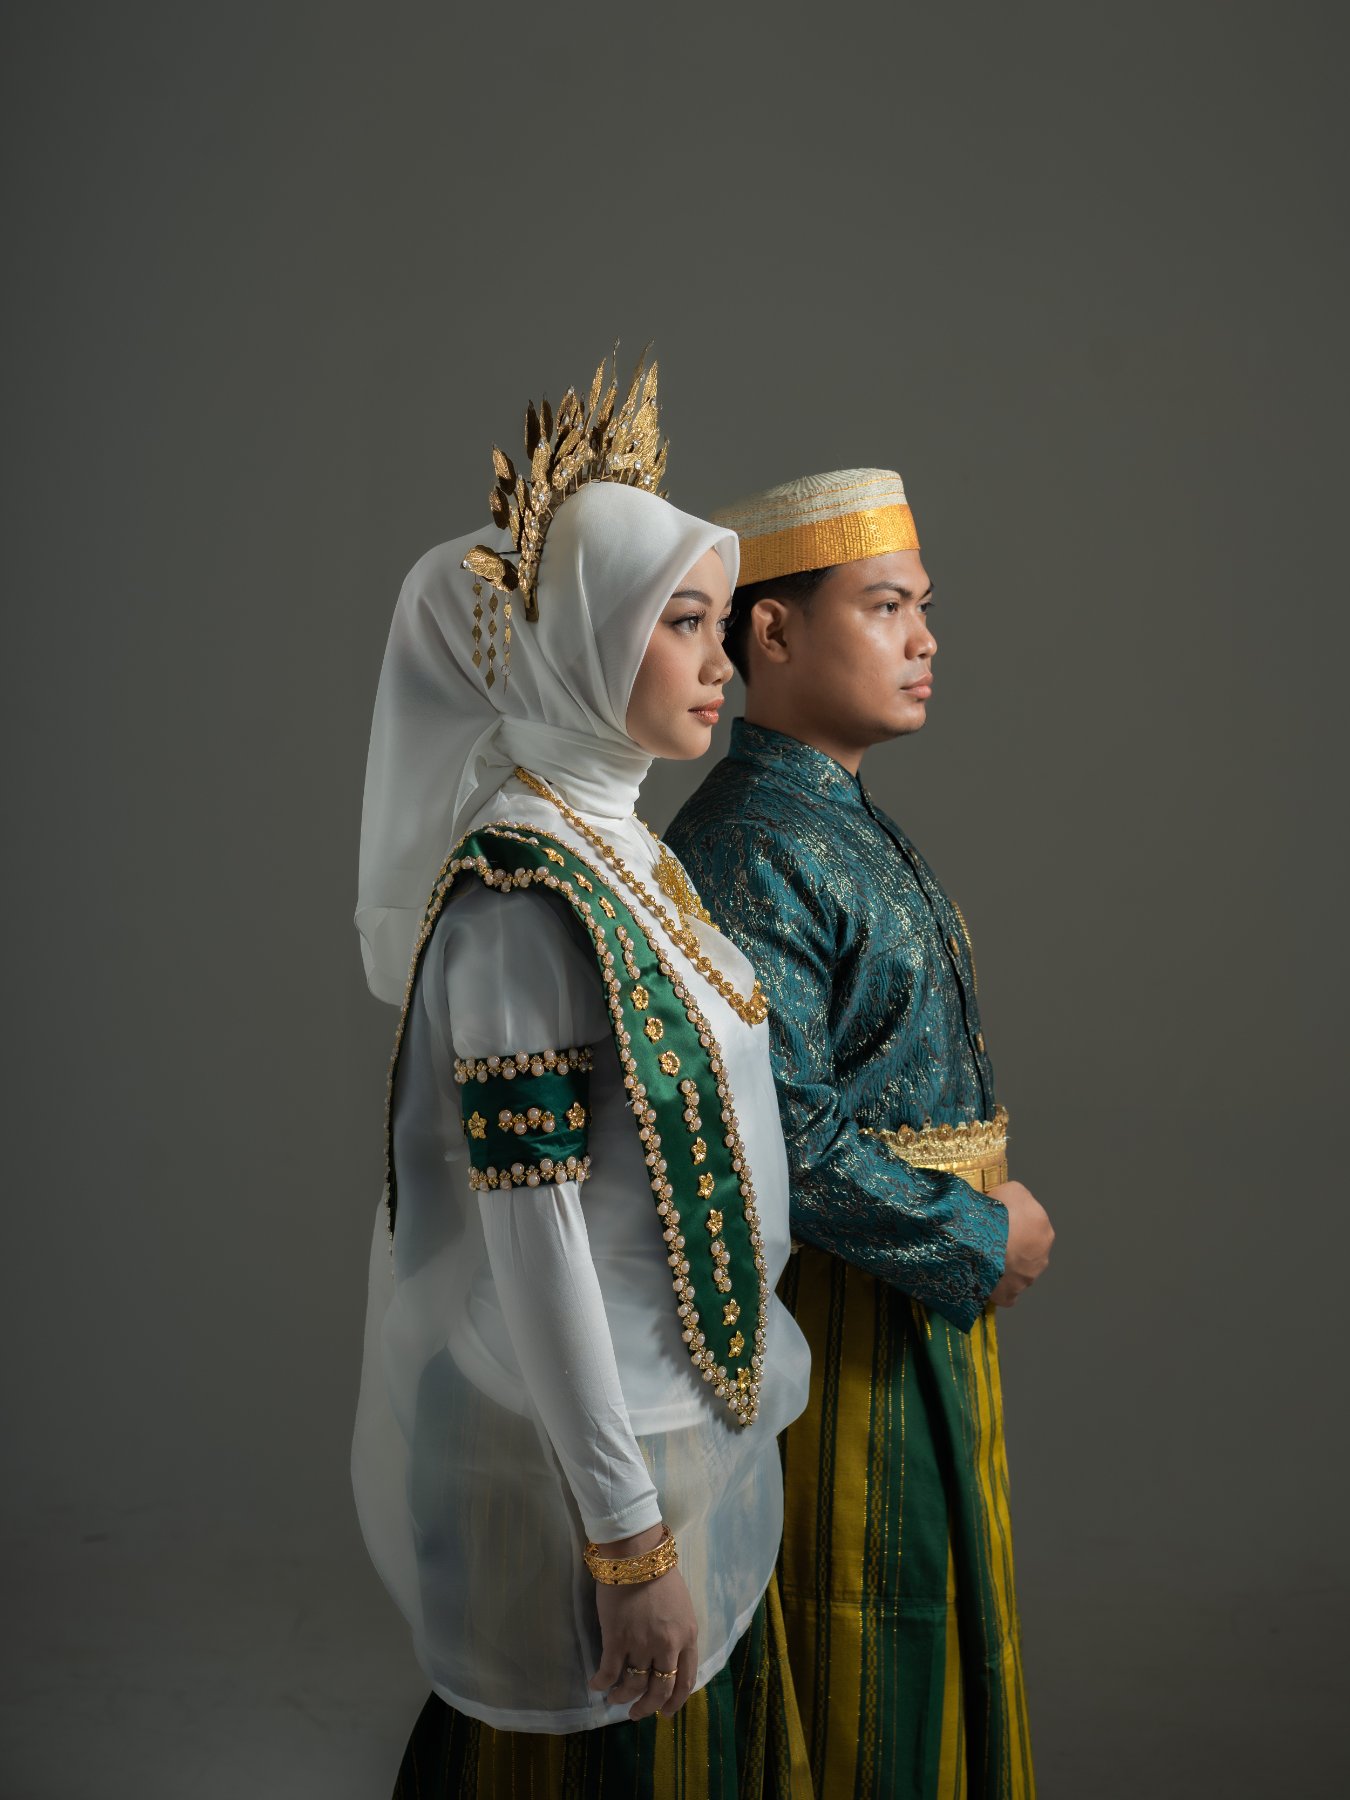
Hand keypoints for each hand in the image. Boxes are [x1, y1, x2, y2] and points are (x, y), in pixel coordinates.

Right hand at [587, 1523, 698, 1718]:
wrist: (636, 1554)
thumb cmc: (659, 1575)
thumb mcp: (682, 1608)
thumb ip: (678, 1635)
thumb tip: (669, 1659)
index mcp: (687, 1636)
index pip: (686, 1680)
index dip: (675, 1701)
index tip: (665, 1712)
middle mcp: (667, 1645)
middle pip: (660, 1690)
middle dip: (647, 1707)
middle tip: (636, 1713)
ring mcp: (641, 1644)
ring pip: (633, 1686)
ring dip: (622, 1698)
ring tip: (614, 1699)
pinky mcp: (617, 1639)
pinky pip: (609, 1672)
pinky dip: (601, 1683)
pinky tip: (596, 1685)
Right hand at [987, 1180, 1053, 1306]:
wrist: (980, 1244)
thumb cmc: (996, 1214)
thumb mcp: (1011, 1188)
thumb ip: (1018, 1198)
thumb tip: (1014, 1205)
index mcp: (1044, 1229)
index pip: (1031, 1223)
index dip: (1013, 1220)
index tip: (996, 1219)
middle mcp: (1042, 1256)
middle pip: (1027, 1249)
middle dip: (1013, 1246)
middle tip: (991, 1239)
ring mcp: (1027, 1278)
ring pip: (1017, 1271)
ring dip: (1006, 1266)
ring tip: (984, 1258)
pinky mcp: (1011, 1295)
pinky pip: (1005, 1292)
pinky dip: (998, 1287)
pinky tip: (985, 1278)